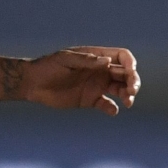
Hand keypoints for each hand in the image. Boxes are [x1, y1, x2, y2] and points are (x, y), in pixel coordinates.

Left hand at [22, 46, 139, 115]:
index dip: (130, 63)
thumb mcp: (66, 59)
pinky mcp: (90, 100)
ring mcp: (96, 85)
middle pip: (125, 73)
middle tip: (132, 91)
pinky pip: (106, 104)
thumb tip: (107, 62)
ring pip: (120, 89)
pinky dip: (112, 108)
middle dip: (133, 81)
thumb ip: (87, 60)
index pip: (121, 57)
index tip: (131, 72)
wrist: (34, 84)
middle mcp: (100, 70)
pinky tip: (112, 110)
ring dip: (127, 94)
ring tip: (127, 102)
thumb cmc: (48, 66)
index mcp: (97, 57)